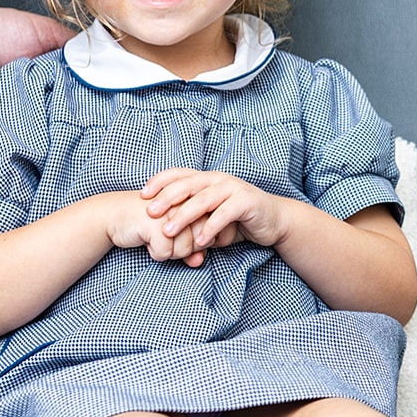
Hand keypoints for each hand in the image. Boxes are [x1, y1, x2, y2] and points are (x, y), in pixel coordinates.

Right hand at [98, 190, 202, 264]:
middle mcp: (185, 202)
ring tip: (155, 237)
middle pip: (200, 241)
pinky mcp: (154, 222)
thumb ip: (192, 247)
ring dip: (168, 251)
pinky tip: (146, 240)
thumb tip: (199, 262)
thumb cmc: (149, 223)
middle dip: (183, 248)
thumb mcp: (175, 234)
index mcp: (194, 199)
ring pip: (185, 249)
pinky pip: (166, 253)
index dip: (195, 242)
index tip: (177, 234)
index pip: (211, 232)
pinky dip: (155, 253)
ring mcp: (170, 211)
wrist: (114, 214)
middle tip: (165, 237)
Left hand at [140, 168, 294, 250]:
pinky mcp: (246, 201)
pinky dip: (211, 228)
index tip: (142, 195)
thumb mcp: (210, 219)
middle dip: (166, 198)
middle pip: (187, 185)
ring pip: (203, 200)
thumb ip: (191, 224)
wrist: (274, 220)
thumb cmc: (238, 220)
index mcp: (207, 179)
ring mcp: (233, 188)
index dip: (159, 181)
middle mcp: (218, 179)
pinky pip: (224, 214)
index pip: (179, 174)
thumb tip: (162, 237)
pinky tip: (201, 242)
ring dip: (184, 216)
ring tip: (168, 231)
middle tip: (149, 213)